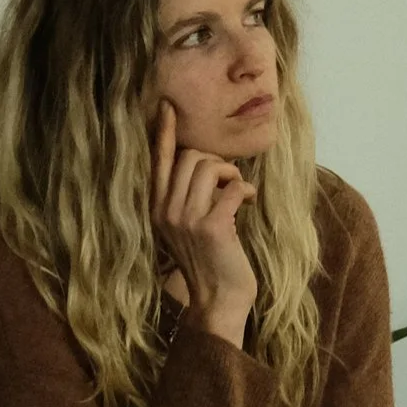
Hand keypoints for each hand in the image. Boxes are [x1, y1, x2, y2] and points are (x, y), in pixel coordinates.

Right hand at [151, 101, 257, 346]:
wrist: (219, 299)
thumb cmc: (211, 261)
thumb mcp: (189, 227)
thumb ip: (188, 199)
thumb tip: (207, 166)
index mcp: (156, 208)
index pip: (157, 162)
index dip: (164, 133)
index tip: (168, 107)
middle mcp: (165, 211)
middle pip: (190, 157)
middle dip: (217, 160)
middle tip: (231, 180)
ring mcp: (186, 219)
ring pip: (209, 167)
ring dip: (233, 173)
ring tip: (241, 191)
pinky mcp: (212, 226)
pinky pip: (232, 187)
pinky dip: (246, 189)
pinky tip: (250, 201)